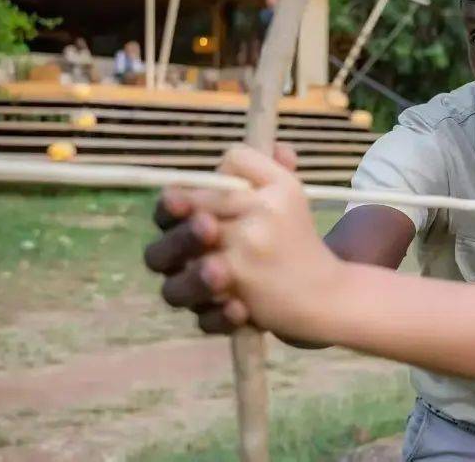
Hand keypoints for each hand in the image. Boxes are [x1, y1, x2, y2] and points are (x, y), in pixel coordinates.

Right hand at [143, 143, 297, 333]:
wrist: (315, 285)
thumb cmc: (284, 230)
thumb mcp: (283, 196)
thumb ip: (272, 171)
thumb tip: (284, 150)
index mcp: (194, 218)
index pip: (169, 211)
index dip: (174, 207)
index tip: (192, 203)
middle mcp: (185, 257)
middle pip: (158, 254)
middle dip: (181, 241)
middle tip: (210, 230)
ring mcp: (197, 292)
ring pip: (173, 293)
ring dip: (195, 281)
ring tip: (224, 273)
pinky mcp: (214, 320)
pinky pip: (205, 323)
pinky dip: (220, 317)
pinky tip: (241, 308)